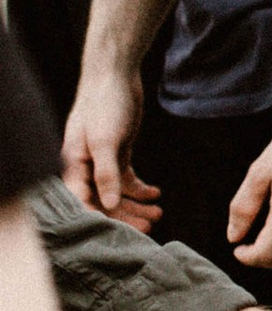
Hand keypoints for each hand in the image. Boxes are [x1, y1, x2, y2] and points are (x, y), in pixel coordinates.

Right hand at [61, 55, 152, 224]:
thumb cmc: (104, 105)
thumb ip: (106, 173)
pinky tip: (156, 194)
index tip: (121, 234)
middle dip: (124, 216)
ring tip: (158, 213)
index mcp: (73, 166)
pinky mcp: (117, 154)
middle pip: (102, 202)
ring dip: (136, 205)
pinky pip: (127, 179)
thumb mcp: (105, 140)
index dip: (99, 220)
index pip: (82, 203)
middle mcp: (85, 167)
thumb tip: (107, 205)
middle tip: (149, 228)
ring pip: (116, 193)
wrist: (116, 76)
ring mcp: (102, 161)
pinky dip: (141, 189)